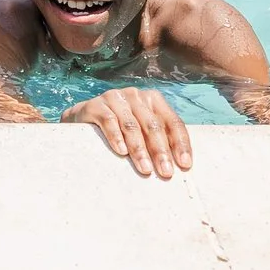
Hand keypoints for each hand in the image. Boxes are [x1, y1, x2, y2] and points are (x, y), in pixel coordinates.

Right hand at [63, 87, 191, 178]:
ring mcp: (115, 98)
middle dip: (161, 151)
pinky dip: (116, 138)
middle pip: (153, 125)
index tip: (184, 165)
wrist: (84, 119)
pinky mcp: (96, 105)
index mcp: (154, 100)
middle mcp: (136, 96)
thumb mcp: (142, 130)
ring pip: (132, 125)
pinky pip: (109, 121)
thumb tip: (180, 167)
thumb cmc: (121, 129)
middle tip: (165, 173)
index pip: (172, 122)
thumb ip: (159, 140)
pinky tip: (121, 152)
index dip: (180, 144)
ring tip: (145, 169)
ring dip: (140, 150)